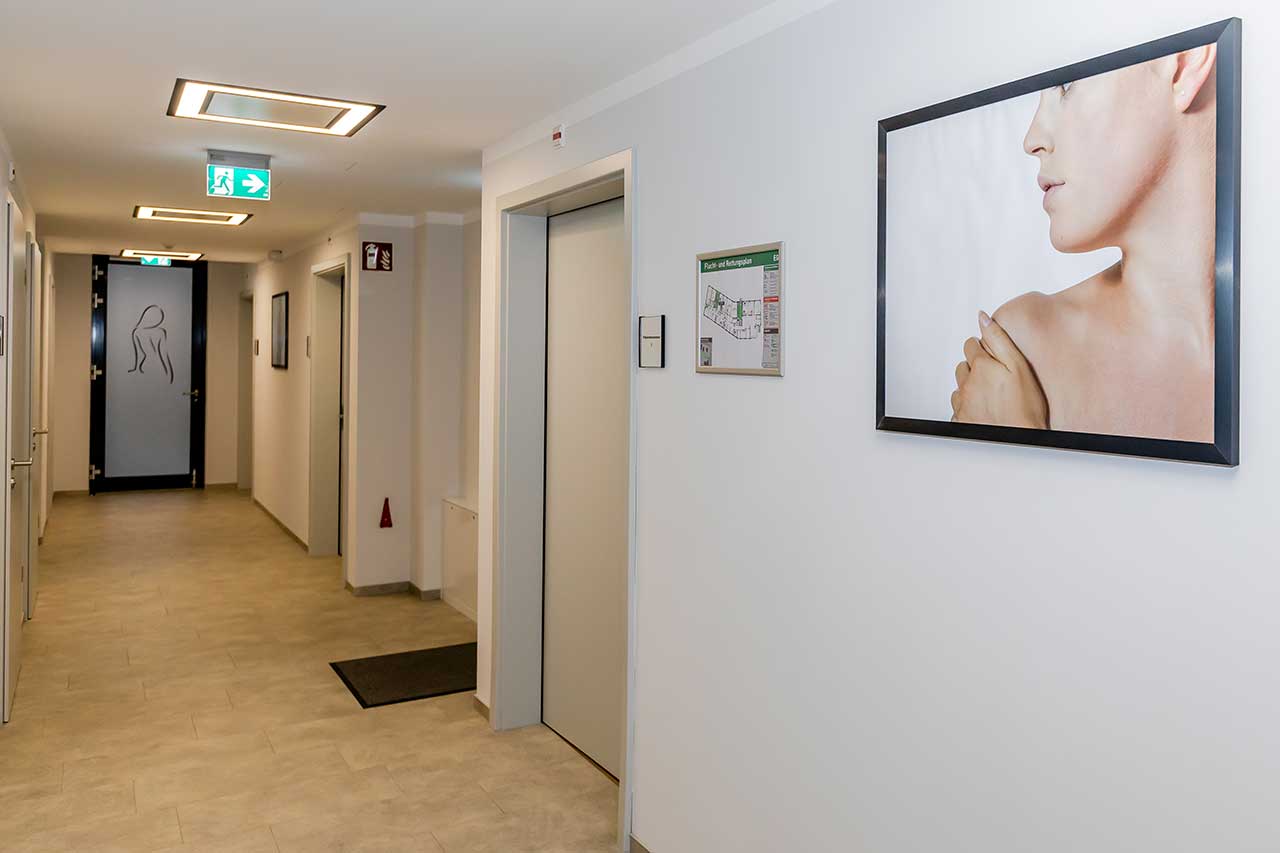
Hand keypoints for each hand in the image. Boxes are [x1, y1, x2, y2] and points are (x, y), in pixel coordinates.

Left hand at [951, 311, 1048, 428]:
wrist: (1019, 440)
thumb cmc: (1025, 407)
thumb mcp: (1019, 365)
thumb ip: (999, 339)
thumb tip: (983, 318)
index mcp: (980, 367)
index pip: (970, 345)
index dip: (982, 347)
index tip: (991, 355)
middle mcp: (966, 384)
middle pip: (964, 366)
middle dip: (975, 366)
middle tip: (995, 376)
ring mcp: (962, 403)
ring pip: (960, 386)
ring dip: (970, 386)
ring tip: (991, 394)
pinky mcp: (961, 419)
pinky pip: (959, 407)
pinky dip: (968, 405)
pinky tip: (984, 410)